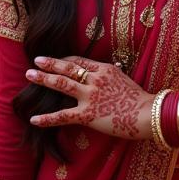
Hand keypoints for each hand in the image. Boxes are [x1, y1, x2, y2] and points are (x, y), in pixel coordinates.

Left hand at [26, 57, 150, 139]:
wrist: (148, 114)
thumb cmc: (139, 99)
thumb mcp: (124, 79)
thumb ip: (111, 74)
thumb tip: (107, 69)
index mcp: (104, 69)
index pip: (79, 61)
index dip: (64, 60)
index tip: (55, 60)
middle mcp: (94, 79)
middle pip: (67, 68)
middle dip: (49, 63)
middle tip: (36, 60)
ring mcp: (90, 96)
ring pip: (62, 84)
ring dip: (44, 79)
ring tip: (30, 75)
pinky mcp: (88, 114)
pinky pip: (63, 115)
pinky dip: (47, 118)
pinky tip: (34, 119)